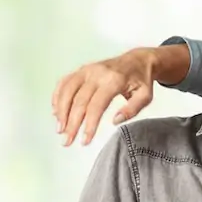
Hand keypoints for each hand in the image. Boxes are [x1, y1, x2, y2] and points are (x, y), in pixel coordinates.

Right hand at [51, 42, 193, 146]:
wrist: (138, 60)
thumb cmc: (142, 80)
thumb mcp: (145, 96)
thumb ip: (132, 110)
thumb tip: (115, 122)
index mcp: (114, 80)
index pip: (97, 105)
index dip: (89, 125)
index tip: (85, 141)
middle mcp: (97, 73)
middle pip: (79, 101)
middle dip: (71, 123)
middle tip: (67, 141)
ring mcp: (87, 70)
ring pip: (67, 90)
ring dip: (61, 111)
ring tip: (60, 129)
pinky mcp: (82, 69)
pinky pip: (65, 82)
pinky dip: (57, 96)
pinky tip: (56, 112)